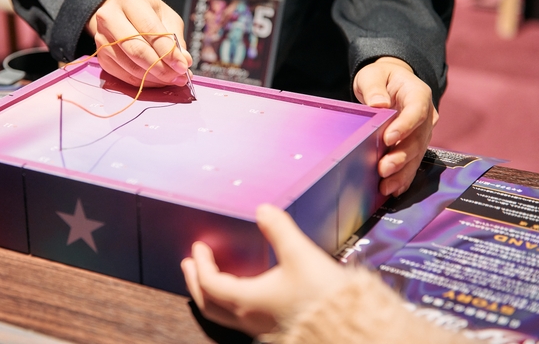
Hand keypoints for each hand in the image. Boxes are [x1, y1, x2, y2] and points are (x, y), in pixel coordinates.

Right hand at [86, 0, 191, 87]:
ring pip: (130, 66)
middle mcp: (109, 18)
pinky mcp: (101, 56)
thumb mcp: (164, 15)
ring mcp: (102, 39)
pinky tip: (158, 80)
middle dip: (161, 68)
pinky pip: (124, 75)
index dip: (168, 51)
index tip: (184, 66)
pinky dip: (144, 82)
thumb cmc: (145, 12)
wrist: (117, 10)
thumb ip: (175, 37)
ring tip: (173, 79)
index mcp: (128, 1)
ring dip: (154, 78)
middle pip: (136, 50)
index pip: (149, 30)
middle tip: (179, 77)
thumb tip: (184, 61)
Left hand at [181, 204, 347, 337]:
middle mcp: (249, 317)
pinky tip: (245, 290)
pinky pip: (241, 317)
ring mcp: (261, 326)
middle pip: (209, 304)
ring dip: (212, 293)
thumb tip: (263, 209)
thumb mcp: (299, 253)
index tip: (198, 247)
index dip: (200, 263)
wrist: (349, 326)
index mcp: (247, 300)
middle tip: (189, 265)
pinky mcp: (274, 328)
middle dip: (195, 282)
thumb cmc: (322, 295)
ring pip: (224, 314)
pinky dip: (231, 302)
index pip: (209, 283)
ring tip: (211, 277)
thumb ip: (279, 228)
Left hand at [353, 57, 437, 196]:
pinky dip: (403, 177)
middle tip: (384, 168)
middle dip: (401, 156)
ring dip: (402, 172)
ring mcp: (422, 132)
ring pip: (416, 154)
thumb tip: (379, 104)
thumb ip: (375, 87)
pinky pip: (412, 163)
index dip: (404, 126)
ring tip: (386, 186)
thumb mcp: (373, 75)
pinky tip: (393, 190)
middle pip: (418, 138)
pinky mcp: (415, 145)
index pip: (416, 110)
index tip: (388, 138)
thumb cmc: (381, 78)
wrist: (389, 85)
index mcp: (418, 94)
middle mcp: (426, 116)